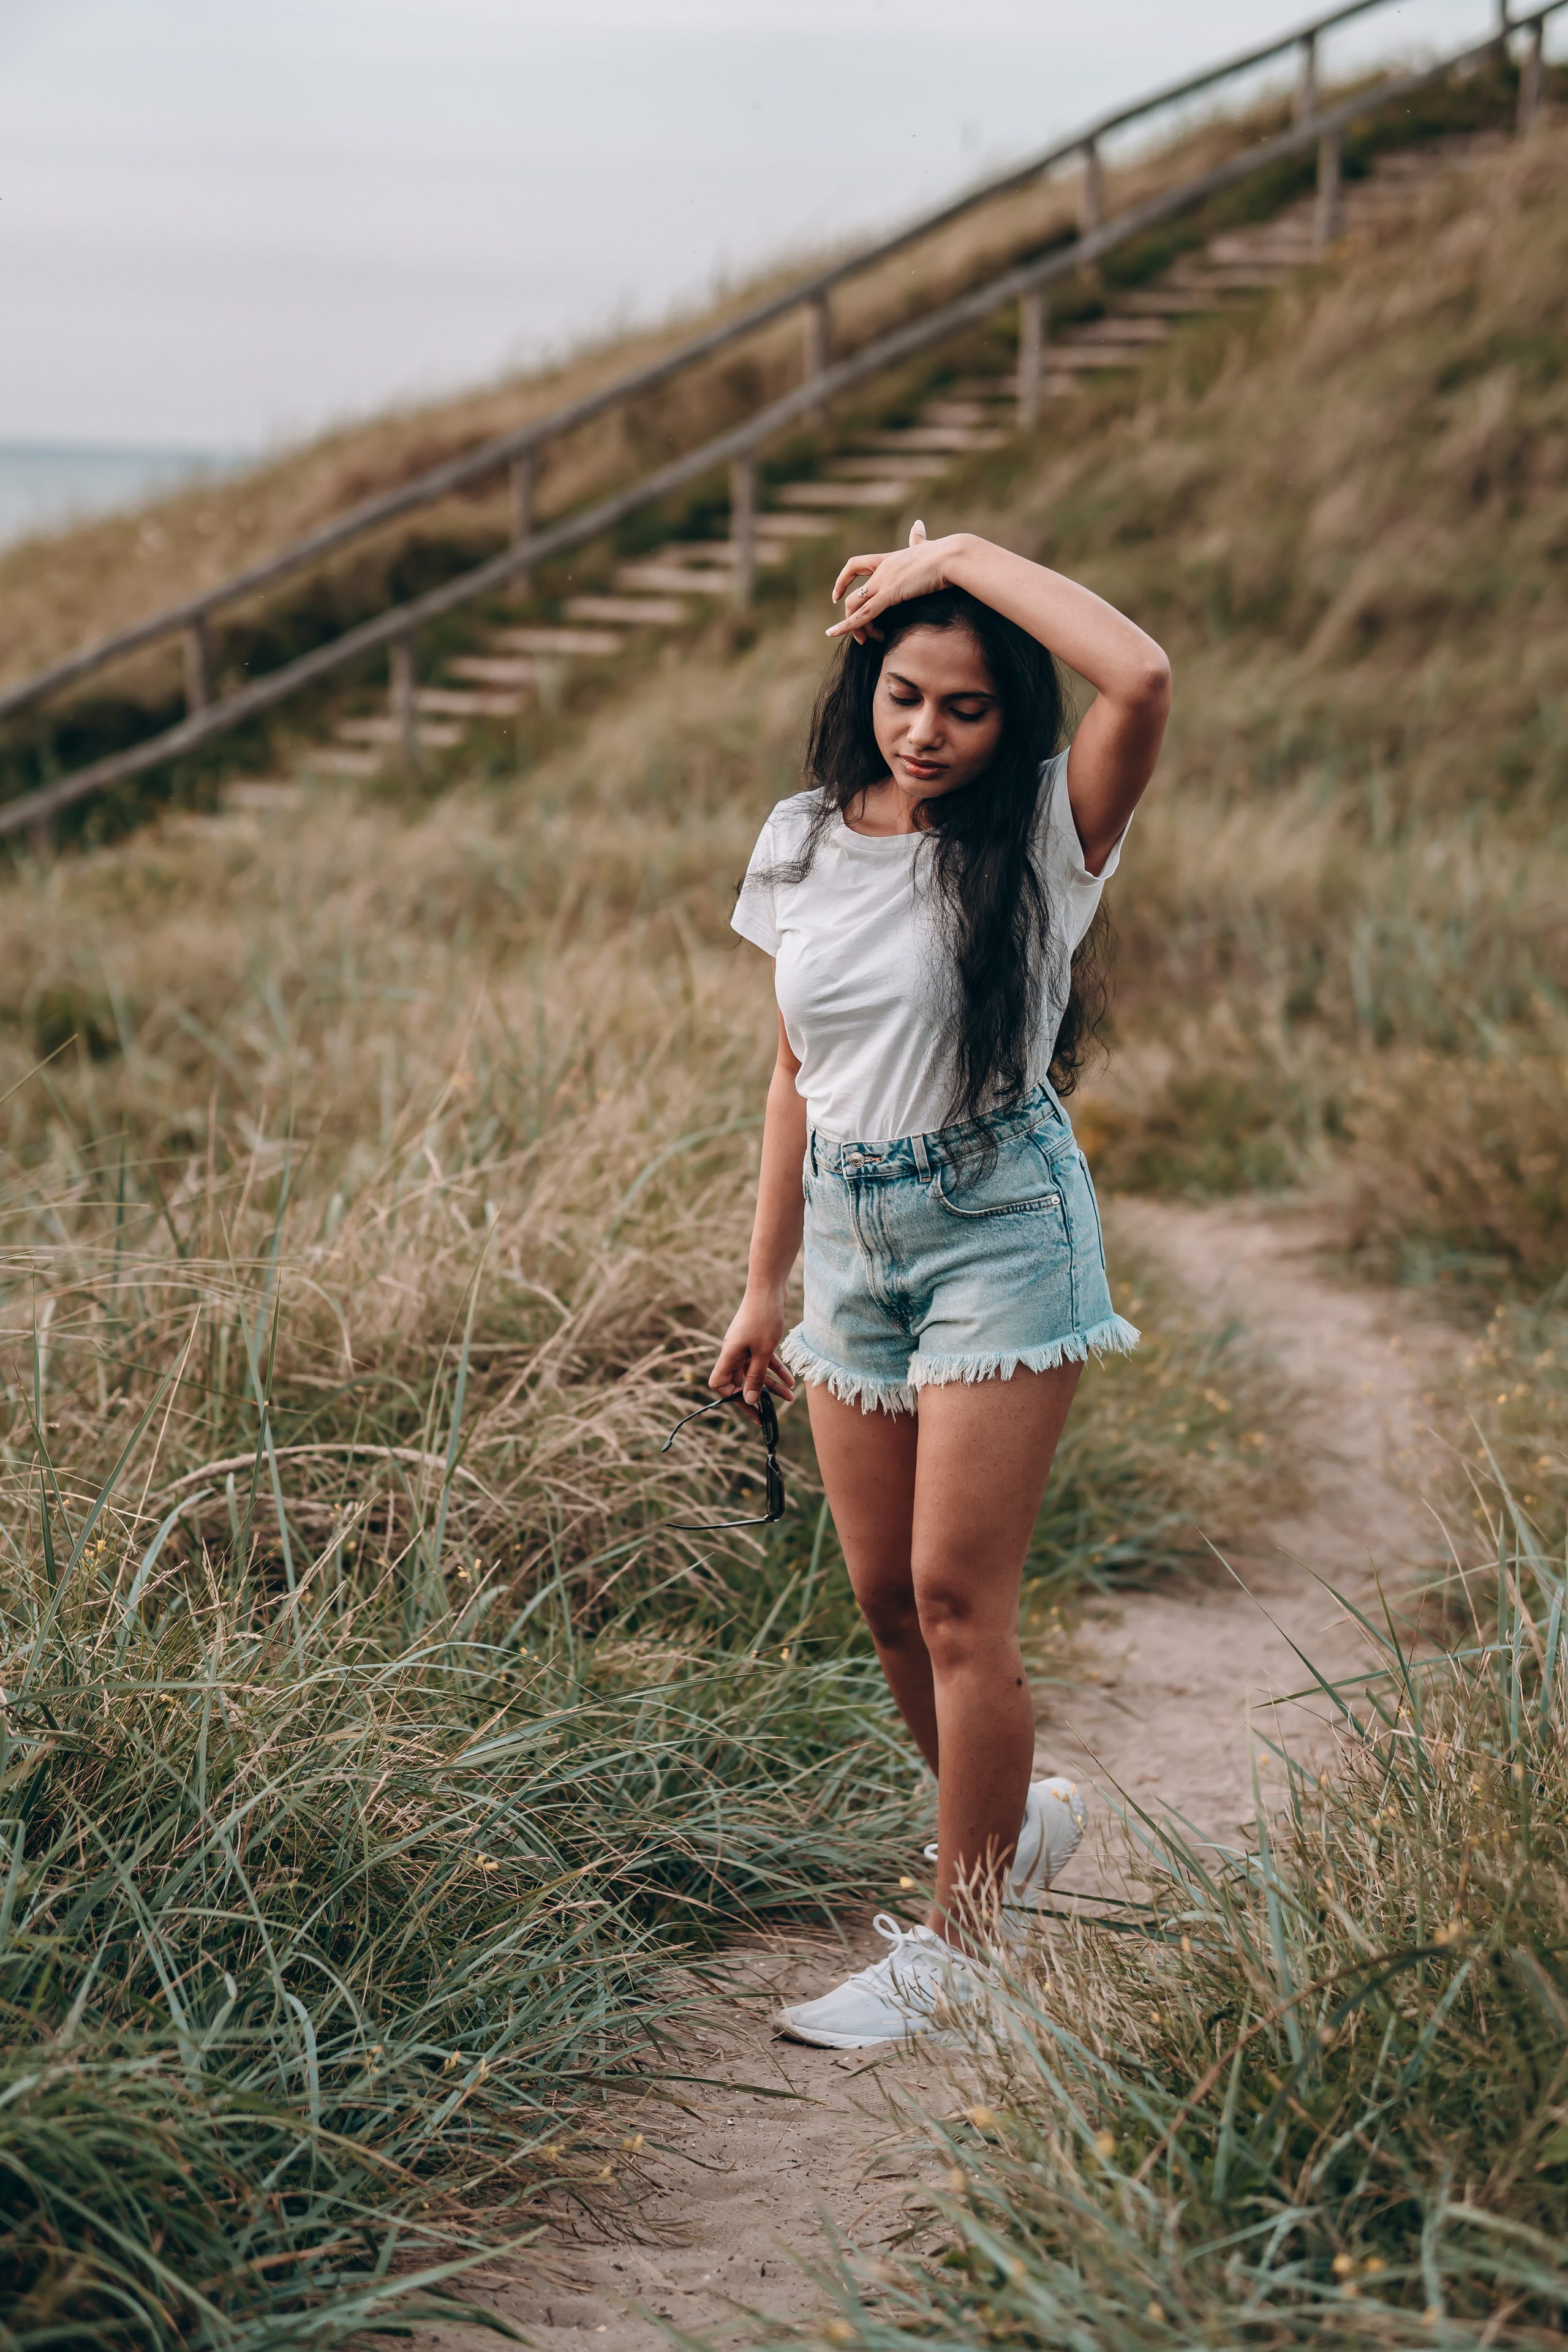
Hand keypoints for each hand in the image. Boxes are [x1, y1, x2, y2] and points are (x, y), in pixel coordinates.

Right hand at [709, 1291, 795, 1416]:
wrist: (769, 1288)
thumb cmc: (763, 1318)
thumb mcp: (762, 1352)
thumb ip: (755, 1377)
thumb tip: (748, 1400)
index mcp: (729, 1356)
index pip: (719, 1383)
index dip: (730, 1396)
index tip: (749, 1403)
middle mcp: (735, 1352)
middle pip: (741, 1381)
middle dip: (757, 1396)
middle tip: (769, 1414)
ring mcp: (746, 1345)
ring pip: (756, 1371)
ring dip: (771, 1385)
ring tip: (789, 1398)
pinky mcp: (757, 1339)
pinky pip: (764, 1360)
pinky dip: (776, 1369)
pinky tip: (791, 1381)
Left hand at [827, 522, 971, 643]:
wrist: (952, 557)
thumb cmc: (945, 554)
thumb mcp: (927, 547)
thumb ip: (919, 540)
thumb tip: (918, 525)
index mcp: (889, 559)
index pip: (856, 564)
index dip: (843, 579)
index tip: (836, 595)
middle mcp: (882, 570)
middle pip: (854, 593)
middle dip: (850, 615)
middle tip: (861, 633)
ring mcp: (884, 581)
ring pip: (855, 605)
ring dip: (853, 625)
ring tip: (864, 640)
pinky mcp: (890, 594)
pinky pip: (863, 613)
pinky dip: (848, 625)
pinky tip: (836, 633)